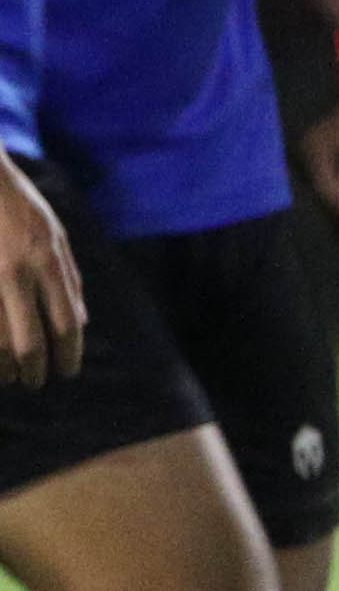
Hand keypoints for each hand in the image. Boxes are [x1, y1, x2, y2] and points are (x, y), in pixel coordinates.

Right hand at [0, 157, 78, 387]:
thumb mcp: (56, 235)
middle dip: (35, 370)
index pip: (64, 325)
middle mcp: (16, 274)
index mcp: (47, 263)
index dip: (68, 356)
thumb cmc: (19, 207)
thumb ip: (70, 279)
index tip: (68, 372)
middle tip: (37, 382)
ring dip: (4, 368)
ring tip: (11, 378)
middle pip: (29, 341)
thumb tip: (80, 322)